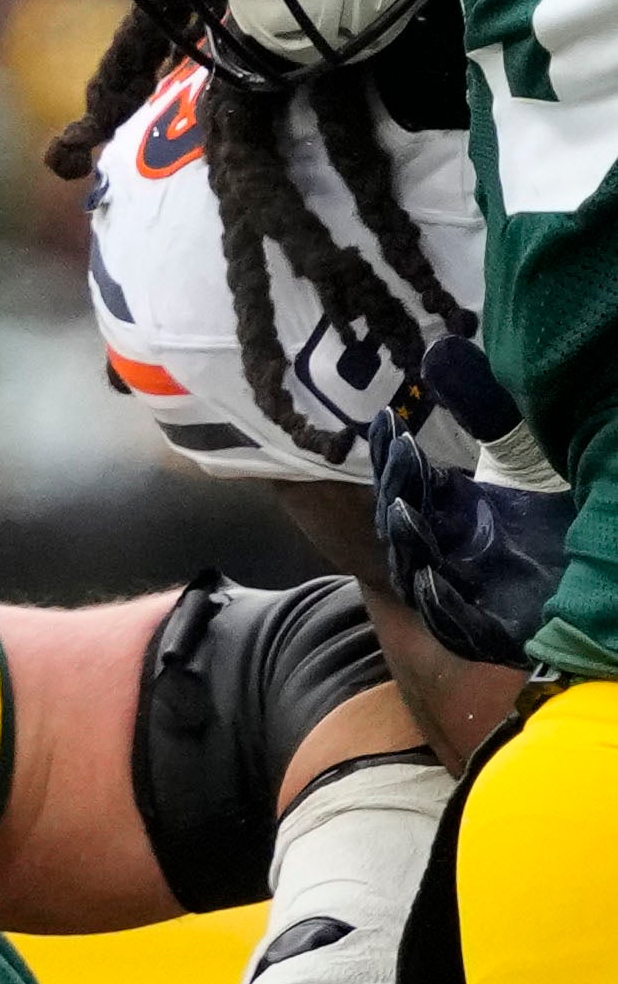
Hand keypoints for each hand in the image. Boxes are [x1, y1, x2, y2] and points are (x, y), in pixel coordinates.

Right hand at [372, 338, 562, 673]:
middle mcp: (453, 554)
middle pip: (407, 529)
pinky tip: (434, 578)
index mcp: (455, 513)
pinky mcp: (497, 634)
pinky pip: (459, 627)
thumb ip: (485, 409)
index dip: (393, 456)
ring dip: (409, 545)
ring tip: (403, 511)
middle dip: (399, 492)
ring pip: (422, 576)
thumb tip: (440, 349)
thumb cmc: (568, 513)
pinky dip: (445, 606)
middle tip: (401, 454)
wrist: (611, 574)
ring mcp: (471, 597)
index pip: (409, 484)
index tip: (389, 418)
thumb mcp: (527, 454)